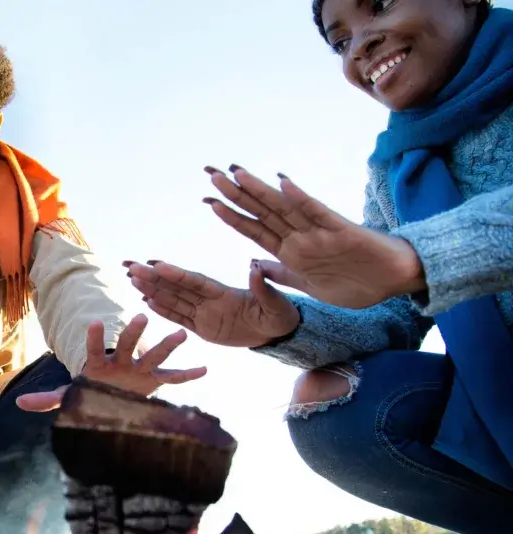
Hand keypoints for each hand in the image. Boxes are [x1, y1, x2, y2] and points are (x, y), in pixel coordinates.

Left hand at [16, 313, 207, 411]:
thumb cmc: (90, 392)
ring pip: (155, 355)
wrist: (111, 395)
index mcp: (100, 364)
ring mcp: (140, 370)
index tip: (96, 323)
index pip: (95, 347)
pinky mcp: (154, 381)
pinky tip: (204, 369)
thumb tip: (17, 404)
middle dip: (135, 333)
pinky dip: (188, 375)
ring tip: (181, 333)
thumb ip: (47, 399)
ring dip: (167, 344)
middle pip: (129, 345)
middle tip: (141, 317)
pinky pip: (173, 378)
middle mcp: (122, 362)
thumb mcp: (70, 396)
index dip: (95, 337)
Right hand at [125, 259, 299, 347]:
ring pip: (174, 300)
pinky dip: (164, 310)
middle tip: (132, 267)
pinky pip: (180, 318)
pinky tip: (147, 302)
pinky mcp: (203, 328)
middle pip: (176, 287)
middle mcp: (209, 300)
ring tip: (132, 280)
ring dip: (153, 290)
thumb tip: (254, 268)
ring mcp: (205, 314)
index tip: (157, 265)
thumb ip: (262, 287)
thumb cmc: (279, 314)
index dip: (176, 275)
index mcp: (224, 292)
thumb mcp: (275, 303)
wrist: (278, 332)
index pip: (195, 282)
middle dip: (154, 278)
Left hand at [202, 165, 424, 308]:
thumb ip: (283, 274)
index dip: (232, 215)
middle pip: (262, 212)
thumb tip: (256, 265)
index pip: (254, 229)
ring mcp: (319, 232)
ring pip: (283, 208)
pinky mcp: (341, 231)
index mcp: (291, 251)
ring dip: (260, 191)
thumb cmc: (357, 282)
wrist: (397, 280)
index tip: (209, 201)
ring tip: (237, 173)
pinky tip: (283, 182)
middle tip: (212, 174)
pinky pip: (318, 212)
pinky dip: (300, 199)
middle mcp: (301, 237)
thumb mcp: (310, 286)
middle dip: (236, 194)